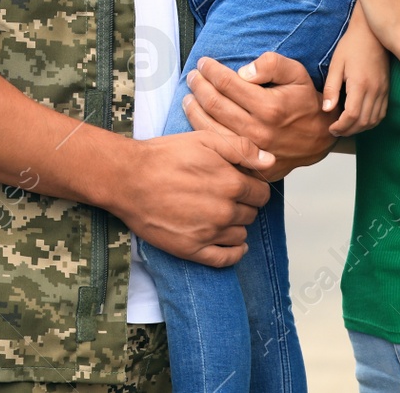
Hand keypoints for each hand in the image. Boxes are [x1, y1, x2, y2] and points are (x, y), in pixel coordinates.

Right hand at [114, 128, 272, 266]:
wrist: (128, 178)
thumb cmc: (164, 156)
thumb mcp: (204, 139)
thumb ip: (241, 148)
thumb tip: (270, 161)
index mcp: (231, 183)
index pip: (261, 192)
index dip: (252, 186)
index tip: (240, 183)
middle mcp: (225, 210)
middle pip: (251, 213)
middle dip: (243, 204)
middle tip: (224, 195)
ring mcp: (209, 233)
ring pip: (241, 235)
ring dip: (235, 225)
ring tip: (217, 213)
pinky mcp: (193, 249)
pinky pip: (226, 259)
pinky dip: (234, 253)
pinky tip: (232, 244)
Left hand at [187, 52, 334, 177]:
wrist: (320, 137)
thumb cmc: (304, 102)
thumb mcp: (297, 73)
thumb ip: (271, 65)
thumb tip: (243, 71)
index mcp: (269, 107)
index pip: (227, 83)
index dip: (210, 70)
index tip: (203, 62)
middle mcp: (258, 130)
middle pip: (214, 104)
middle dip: (199, 86)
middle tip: (192, 76)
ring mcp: (252, 151)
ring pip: (210, 128)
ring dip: (194, 109)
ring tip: (189, 95)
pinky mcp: (251, 165)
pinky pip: (219, 148)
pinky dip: (202, 131)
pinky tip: (196, 119)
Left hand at [322, 10, 388, 136]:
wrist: (372, 34)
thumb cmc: (351, 46)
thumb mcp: (336, 64)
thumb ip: (332, 88)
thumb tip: (327, 110)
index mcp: (360, 85)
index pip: (351, 116)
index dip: (341, 126)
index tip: (331, 128)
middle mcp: (374, 91)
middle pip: (363, 122)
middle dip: (349, 131)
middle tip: (336, 131)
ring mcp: (383, 91)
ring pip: (374, 120)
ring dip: (360, 128)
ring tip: (346, 128)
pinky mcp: (387, 90)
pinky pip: (381, 113)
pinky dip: (371, 121)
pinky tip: (360, 120)